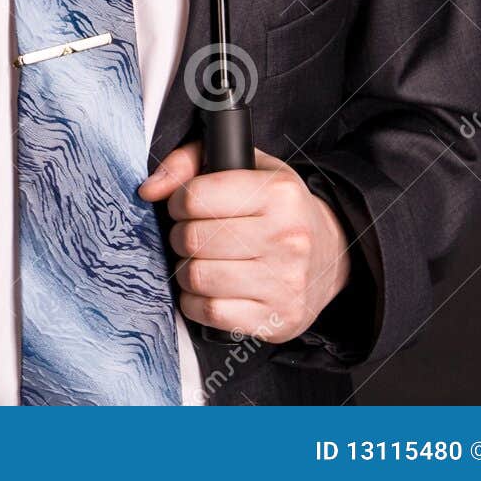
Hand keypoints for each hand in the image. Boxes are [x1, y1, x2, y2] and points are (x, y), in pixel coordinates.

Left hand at [138, 140, 351, 340]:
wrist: (331, 254)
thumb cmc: (278, 207)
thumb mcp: (247, 166)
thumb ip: (191, 161)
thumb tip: (148, 189)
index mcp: (278, 193)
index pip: (196, 197)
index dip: (178, 201)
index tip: (185, 206)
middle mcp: (286, 237)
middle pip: (193, 239)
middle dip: (180, 237)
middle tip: (191, 235)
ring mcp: (284, 282)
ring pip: (197, 277)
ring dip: (185, 270)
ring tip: (198, 261)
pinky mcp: (278, 318)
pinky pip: (210, 313)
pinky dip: (196, 302)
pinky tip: (208, 289)